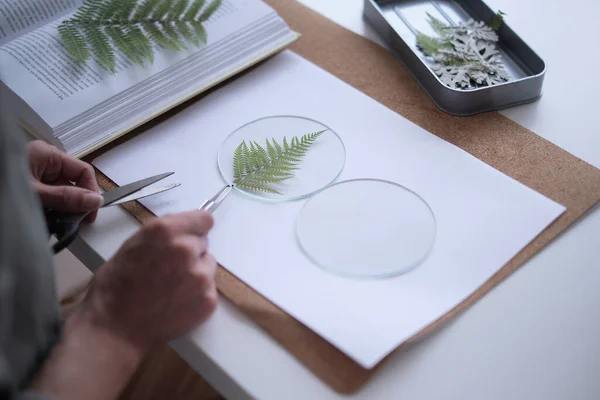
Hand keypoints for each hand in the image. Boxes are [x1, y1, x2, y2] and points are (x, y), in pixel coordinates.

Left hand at [27, 140, 101, 221]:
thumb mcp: (35, 193)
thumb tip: (97, 201)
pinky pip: (47, 198)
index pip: (83, 171)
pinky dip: (48, 211)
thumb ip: (65, 197)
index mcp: (47, 154)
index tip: (89, 215)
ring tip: (56, 226)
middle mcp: (43, 161)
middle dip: (74, 205)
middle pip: (71, 183)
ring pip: (59, 193)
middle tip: (73, 225)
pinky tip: (45, 222)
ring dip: (60, 211)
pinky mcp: (26, 186)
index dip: (90, 193)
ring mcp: (34, 174)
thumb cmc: (0, 186)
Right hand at [76, 210, 217, 353]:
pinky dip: (197, 294)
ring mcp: (201, 276)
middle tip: (169, 269)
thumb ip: (163, 234)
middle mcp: (187, 250)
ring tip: (171, 288)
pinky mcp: (208, 300)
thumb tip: (184, 229)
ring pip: (207, 266)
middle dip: (190, 252)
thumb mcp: (132, 245)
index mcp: (166, 232)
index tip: (190, 236)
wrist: (115, 329)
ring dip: (195, 272)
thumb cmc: (115, 287)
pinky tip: (176, 302)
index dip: (195, 228)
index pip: (204, 219)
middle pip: (203, 243)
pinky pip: (209, 289)